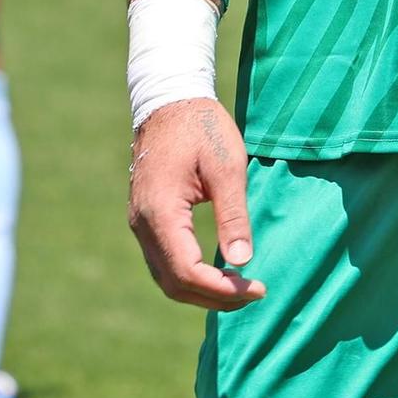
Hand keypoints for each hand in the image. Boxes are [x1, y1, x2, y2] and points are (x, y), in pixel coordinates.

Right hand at [128, 98, 265, 310]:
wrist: (169, 101)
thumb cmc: (202, 127)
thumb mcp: (227, 166)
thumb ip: (234, 214)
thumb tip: (242, 261)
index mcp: (161, 212)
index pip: (188, 271)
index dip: (222, 288)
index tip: (257, 288)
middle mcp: (143, 224)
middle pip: (174, 283)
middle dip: (214, 297)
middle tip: (254, 294)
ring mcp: (140, 223)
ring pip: (166, 277)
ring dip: (202, 291)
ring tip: (240, 289)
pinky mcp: (146, 219)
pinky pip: (164, 262)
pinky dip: (190, 276)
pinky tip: (218, 272)